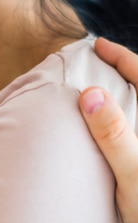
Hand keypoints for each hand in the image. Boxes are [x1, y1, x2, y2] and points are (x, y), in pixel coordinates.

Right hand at [79, 38, 137, 222]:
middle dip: (127, 71)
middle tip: (99, 62)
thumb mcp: (135, 178)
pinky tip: (109, 127)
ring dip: (127, 95)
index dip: (123, 57)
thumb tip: (90, 94)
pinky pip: (137, 133)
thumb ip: (115, 136)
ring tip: (101, 89)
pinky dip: (123, 120)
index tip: (97, 45)